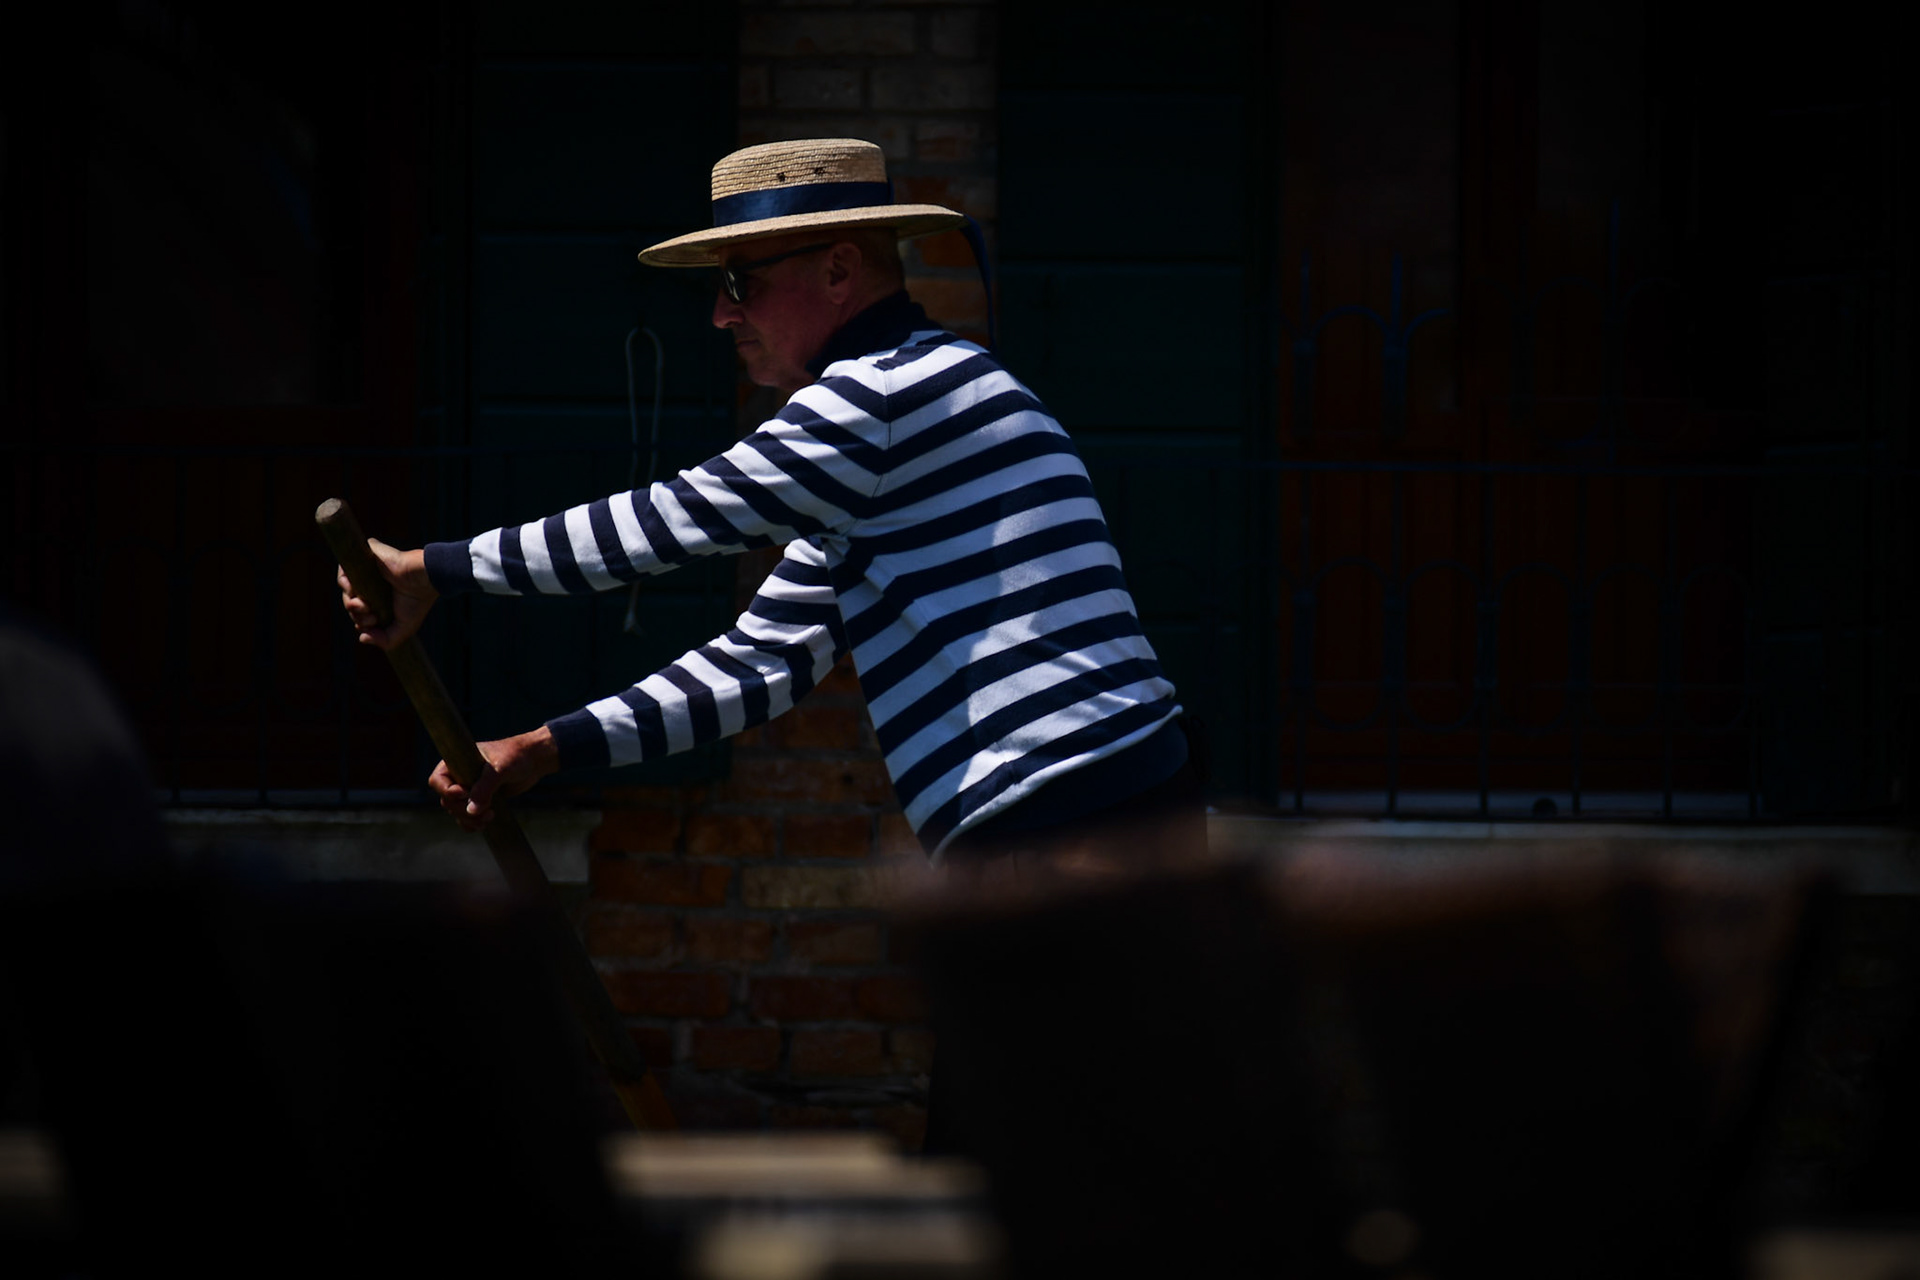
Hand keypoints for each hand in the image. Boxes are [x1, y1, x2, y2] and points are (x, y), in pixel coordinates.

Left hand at [338, 540, 435, 649]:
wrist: (423, 579)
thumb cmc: (417, 602)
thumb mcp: (403, 629)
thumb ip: (385, 641)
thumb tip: (362, 638)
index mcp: (382, 600)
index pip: (360, 613)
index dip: (361, 622)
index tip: (373, 623)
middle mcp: (374, 585)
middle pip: (351, 602)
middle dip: (356, 614)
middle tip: (370, 615)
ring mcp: (368, 571)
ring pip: (346, 588)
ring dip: (349, 601)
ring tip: (363, 604)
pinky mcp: (364, 558)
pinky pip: (344, 570)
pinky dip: (344, 582)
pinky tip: (352, 590)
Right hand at [428, 727, 559, 830]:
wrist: (533, 761)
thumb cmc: (515, 757)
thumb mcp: (500, 769)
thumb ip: (485, 787)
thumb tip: (472, 810)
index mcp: (456, 762)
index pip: (438, 781)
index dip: (447, 792)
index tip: (465, 793)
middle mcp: (458, 776)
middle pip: (447, 801)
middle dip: (463, 810)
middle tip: (485, 812)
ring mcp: (468, 790)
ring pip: (457, 811)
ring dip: (469, 819)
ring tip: (489, 818)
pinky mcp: (479, 800)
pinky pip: (467, 817)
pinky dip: (472, 823)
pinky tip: (484, 824)